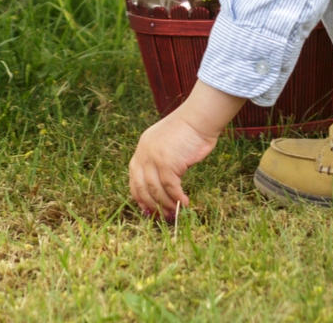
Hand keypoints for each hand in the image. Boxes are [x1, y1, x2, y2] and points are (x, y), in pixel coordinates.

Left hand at [128, 82, 245, 218]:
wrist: (198, 118)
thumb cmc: (188, 131)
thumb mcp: (166, 144)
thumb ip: (160, 160)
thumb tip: (162, 188)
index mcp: (142, 148)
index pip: (134, 177)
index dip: (139, 195)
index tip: (147, 208)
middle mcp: (144, 153)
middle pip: (142, 187)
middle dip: (152, 204)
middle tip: (163, 214)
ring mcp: (154, 158)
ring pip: (156, 190)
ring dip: (166, 203)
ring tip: (175, 211)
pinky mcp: (167, 163)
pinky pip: (170, 187)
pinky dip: (177, 198)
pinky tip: (184, 203)